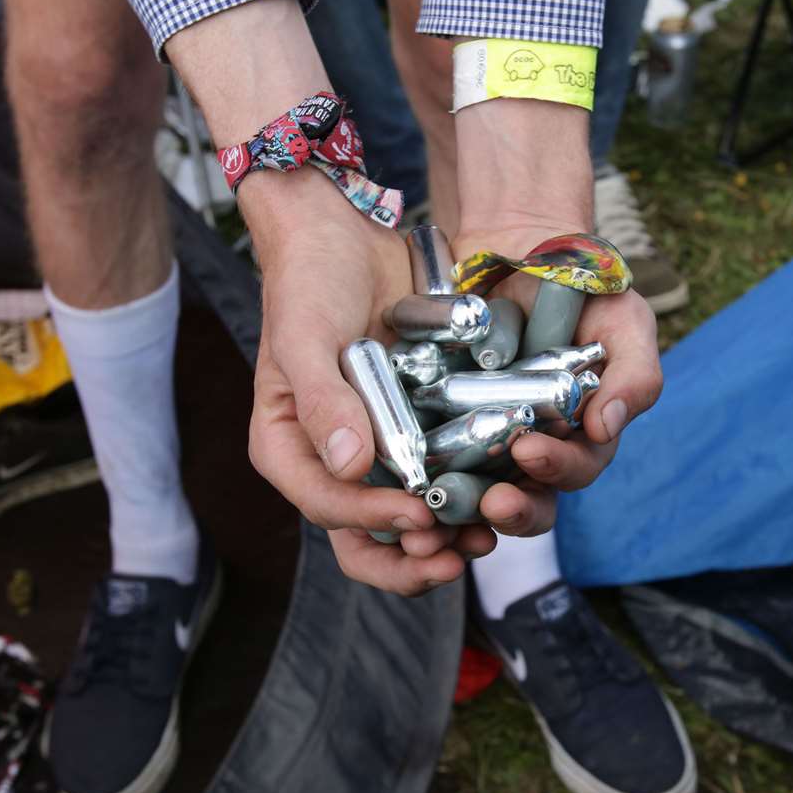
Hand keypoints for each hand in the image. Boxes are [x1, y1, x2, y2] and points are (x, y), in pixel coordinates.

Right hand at [243, 172, 495, 594]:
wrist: (342, 236)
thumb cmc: (308, 282)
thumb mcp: (306, 335)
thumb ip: (324, 401)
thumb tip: (351, 468)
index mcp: (290, 448)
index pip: (326, 506)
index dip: (372, 520)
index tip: (418, 515)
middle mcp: (332, 459)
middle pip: (363, 535)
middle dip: (409, 556)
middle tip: (455, 554)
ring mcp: (378, 449)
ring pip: (407, 516)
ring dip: (446, 536)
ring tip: (486, 537)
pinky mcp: (417, 429)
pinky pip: (442, 475)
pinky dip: (469, 493)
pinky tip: (503, 496)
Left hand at [445, 219, 661, 544]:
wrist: (521, 246)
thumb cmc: (586, 289)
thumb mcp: (624, 321)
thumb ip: (634, 373)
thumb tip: (607, 428)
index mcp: (580, 434)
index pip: (575, 469)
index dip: (556, 468)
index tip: (530, 450)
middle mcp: (533, 447)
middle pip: (527, 500)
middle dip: (512, 507)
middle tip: (493, 501)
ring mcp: (483, 439)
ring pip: (475, 493)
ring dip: (464, 507)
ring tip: (446, 500)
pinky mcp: (439, 422)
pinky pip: (428, 457)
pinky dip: (421, 474)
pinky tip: (409, 477)